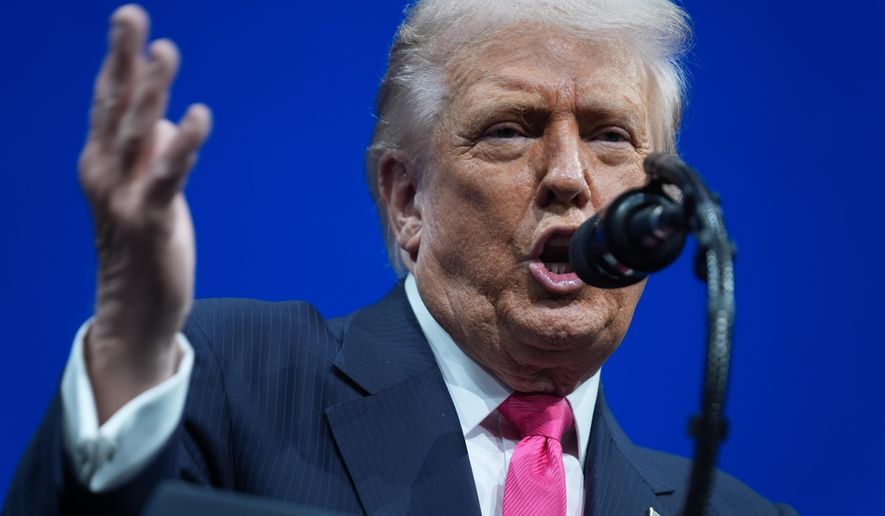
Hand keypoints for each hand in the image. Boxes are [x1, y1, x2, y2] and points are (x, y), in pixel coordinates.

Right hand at [79, 4, 210, 422]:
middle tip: (131, 15)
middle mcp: (104, 175)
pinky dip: (182, 145)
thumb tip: (167, 122)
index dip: (120, 62)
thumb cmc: (143, 248)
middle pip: (114, 106)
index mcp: (101, 163)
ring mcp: (123, 199)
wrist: (134, 313)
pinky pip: (167, 176)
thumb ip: (151, 155)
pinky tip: (197, 116)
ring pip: (136, 133)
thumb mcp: (147, 192)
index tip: (129, 22)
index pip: (110, 103)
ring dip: (150, 90)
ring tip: (165, 50)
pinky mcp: (150, 222)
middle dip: (123, 59)